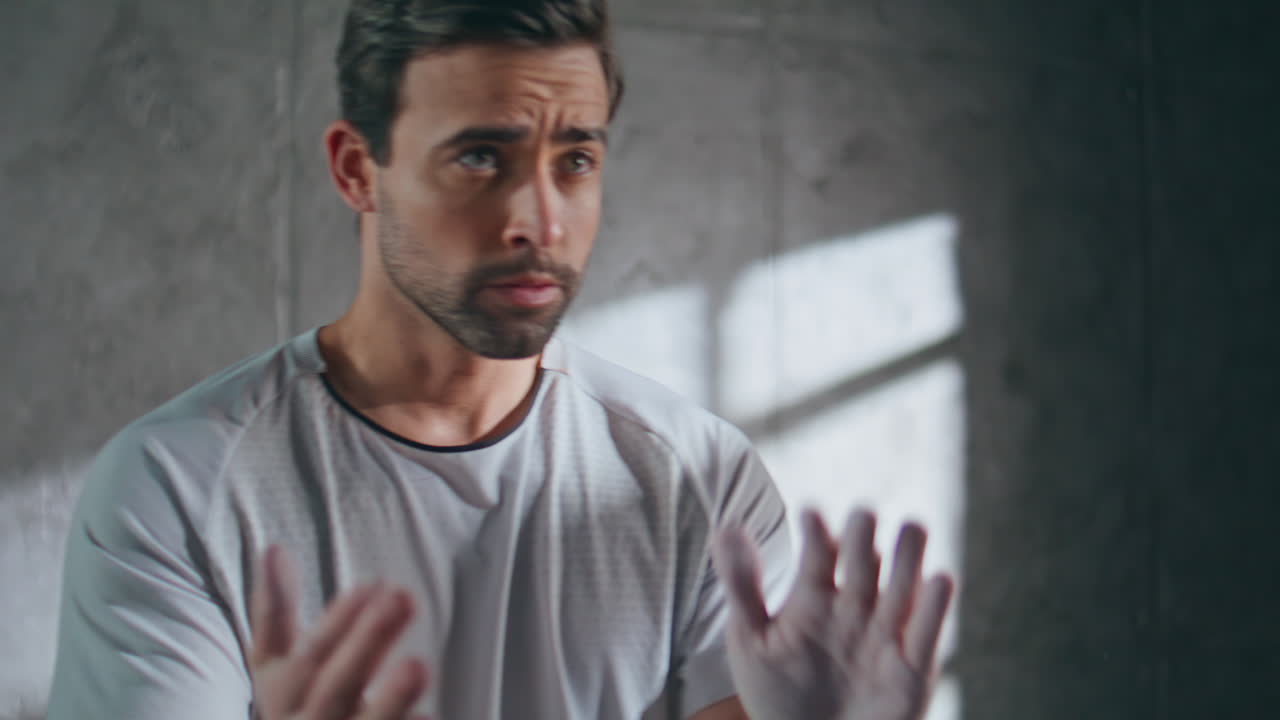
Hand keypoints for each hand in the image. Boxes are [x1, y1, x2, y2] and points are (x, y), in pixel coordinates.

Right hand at [249, 546, 431, 719]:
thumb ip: (276, 613)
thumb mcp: (276, 668)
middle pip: (333, 688)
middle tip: (400, 599)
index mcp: (282, 695)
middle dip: (365, 644)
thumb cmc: (299, 708)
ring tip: (419, 666)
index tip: (370, 587)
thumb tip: (273, 549)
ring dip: (389, 699)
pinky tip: (427, 719)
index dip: (335, 624)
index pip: (302, 657)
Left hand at [712, 508, 953, 719]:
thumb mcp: (751, 640)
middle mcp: (854, 605)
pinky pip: (926, 633)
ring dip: (908, 558)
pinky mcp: (913, 668)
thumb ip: (741, 586)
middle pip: (863, 562)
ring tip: (912, 526)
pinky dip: (935, 607)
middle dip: (864, 539)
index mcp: (814, 593)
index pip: (818, 555)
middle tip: (862, 514)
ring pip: (902, 586)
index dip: (816, 534)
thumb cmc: (778, 692)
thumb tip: (725, 528)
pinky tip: (940, 579)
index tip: (810, 514)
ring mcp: (884, 633)